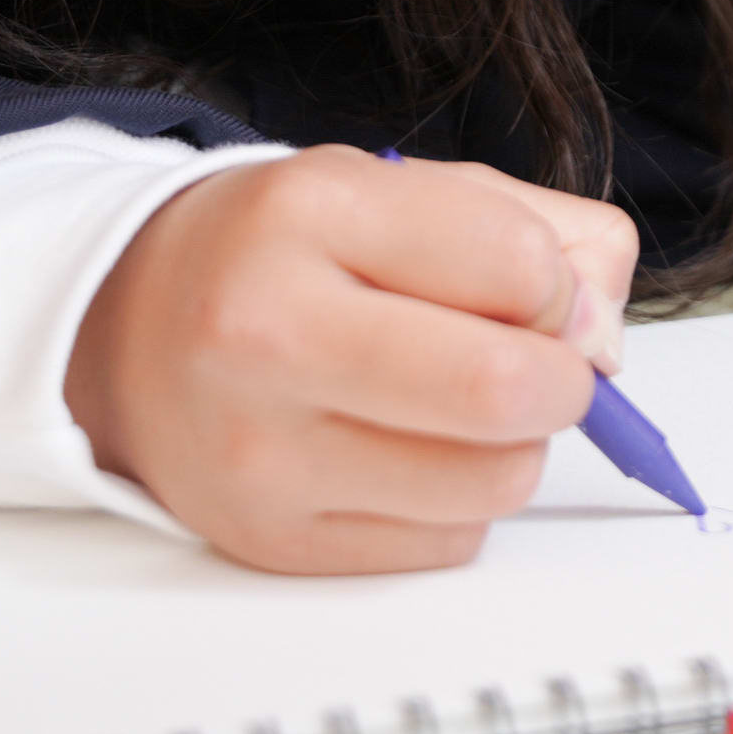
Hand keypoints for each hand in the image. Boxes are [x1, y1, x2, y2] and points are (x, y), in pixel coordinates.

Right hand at [61, 148, 639, 574]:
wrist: (128, 327)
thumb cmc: (289, 253)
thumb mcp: (406, 190)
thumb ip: (543, 234)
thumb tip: (604, 340)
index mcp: (310, 214)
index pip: (516, 267)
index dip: (559, 289)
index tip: (535, 292)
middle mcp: (266, 333)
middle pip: (502, 390)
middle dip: (563, 382)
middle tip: (540, 366)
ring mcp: (260, 451)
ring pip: (491, 482)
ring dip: (515, 448)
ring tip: (463, 408)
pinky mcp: (270, 540)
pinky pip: (445, 543)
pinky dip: (459, 503)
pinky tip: (406, 454)